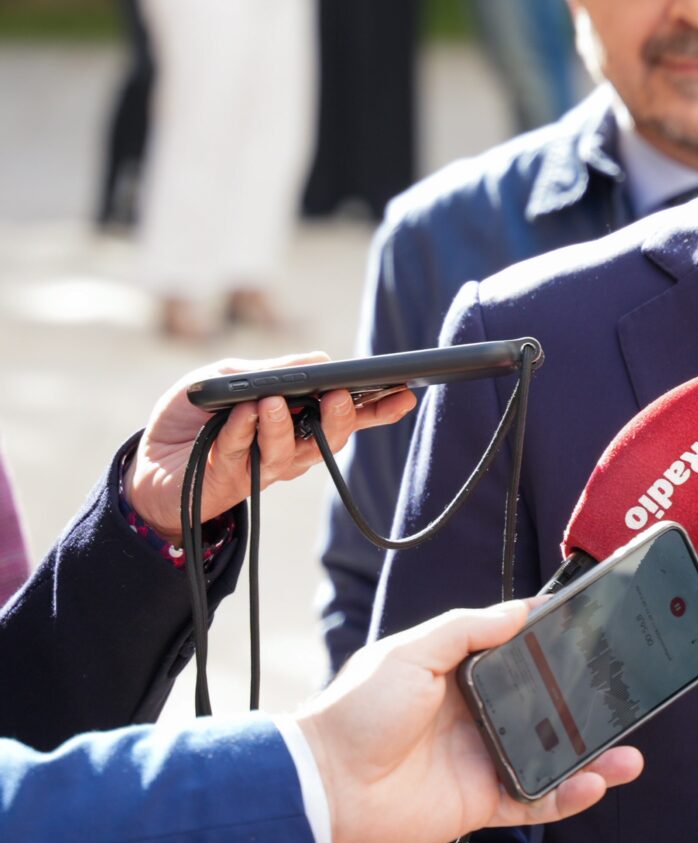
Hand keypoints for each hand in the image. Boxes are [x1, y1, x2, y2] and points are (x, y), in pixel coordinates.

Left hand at [125, 354, 415, 544]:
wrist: (147, 462)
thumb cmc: (194, 416)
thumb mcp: (229, 378)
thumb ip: (272, 371)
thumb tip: (322, 362)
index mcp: (297, 420)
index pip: (346, 414)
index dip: (378, 407)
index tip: (406, 393)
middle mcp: (289, 447)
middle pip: (330, 438)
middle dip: (343, 419)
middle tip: (343, 397)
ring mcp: (263, 467)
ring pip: (292, 452)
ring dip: (284, 425)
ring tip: (274, 402)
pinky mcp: (231, 480)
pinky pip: (243, 453)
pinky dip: (243, 430)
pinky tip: (245, 412)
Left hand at [295, 601, 643, 842]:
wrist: (324, 783)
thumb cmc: (356, 712)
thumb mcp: (409, 651)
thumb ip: (466, 627)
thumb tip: (522, 609)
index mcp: (463, 675)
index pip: (525, 656)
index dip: (560, 649)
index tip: (597, 636)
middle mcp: (480, 716)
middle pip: (550, 709)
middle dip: (591, 706)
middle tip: (626, 698)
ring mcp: (484, 759)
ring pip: (554, 757)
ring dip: (593, 757)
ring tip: (628, 755)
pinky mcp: (481, 801)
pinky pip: (536, 799)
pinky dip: (568, 796)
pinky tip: (594, 783)